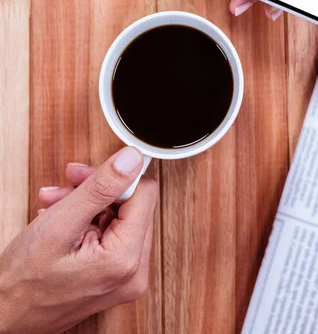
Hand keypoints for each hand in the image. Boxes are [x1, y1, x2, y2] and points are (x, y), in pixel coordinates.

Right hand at [0, 147, 157, 333]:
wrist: (4, 316)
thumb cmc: (24, 282)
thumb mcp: (61, 224)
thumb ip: (101, 188)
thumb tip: (132, 159)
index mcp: (126, 259)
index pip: (144, 195)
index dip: (114, 178)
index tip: (86, 174)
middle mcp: (133, 272)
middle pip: (131, 206)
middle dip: (96, 190)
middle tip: (67, 185)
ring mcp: (124, 278)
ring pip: (117, 218)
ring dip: (86, 203)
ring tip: (54, 203)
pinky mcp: (112, 278)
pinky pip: (109, 235)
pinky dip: (85, 221)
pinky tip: (59, 218)